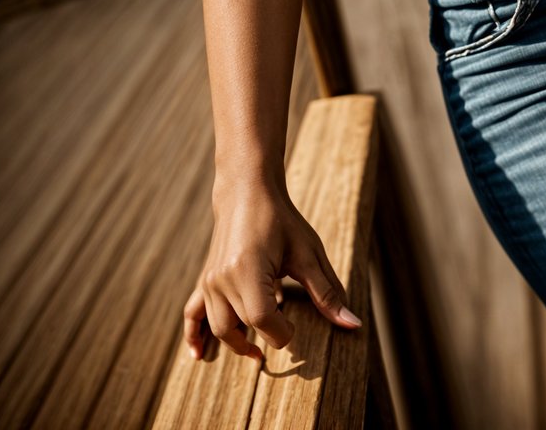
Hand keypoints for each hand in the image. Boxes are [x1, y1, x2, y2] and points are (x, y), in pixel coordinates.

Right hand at [184, 177, 361, 360]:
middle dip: (265, 336)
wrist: (247, 191)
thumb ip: (327, 292)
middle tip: (285, 329)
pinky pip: (192, 314)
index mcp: (248, 271)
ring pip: (220, 328)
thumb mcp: (308, 253)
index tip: (296, 324)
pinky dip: (194, 335)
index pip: (264, 320)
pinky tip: (197, 354)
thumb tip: (353, 323)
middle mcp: (222, 279)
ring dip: (237, 342)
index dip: (284, 331)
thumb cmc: (281, 220)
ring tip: (256, 349)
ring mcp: (209, 281)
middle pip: (241, 328)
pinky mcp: (204, 280)